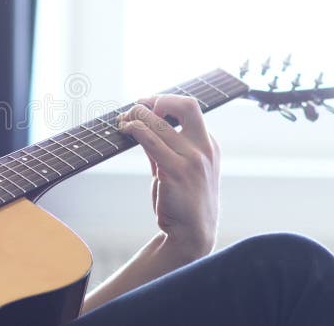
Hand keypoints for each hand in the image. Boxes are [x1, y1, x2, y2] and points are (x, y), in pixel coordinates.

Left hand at [118, 94, 220, 256]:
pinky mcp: (175, 172)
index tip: (146, 104)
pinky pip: (151, 141)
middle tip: (137, 107)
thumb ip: (165, 147)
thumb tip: (142, 125)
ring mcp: (192, 160)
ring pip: (160, 123)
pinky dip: (135, 130)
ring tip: (123, 120)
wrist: (191, 234)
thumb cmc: (183, 201)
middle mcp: (204, 149)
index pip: (190, 109)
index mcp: (209, 145)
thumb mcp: (179, 168)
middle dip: (158, 100)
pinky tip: (125, 131)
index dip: (166, 101)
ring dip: (137, 116)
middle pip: (185, 106)